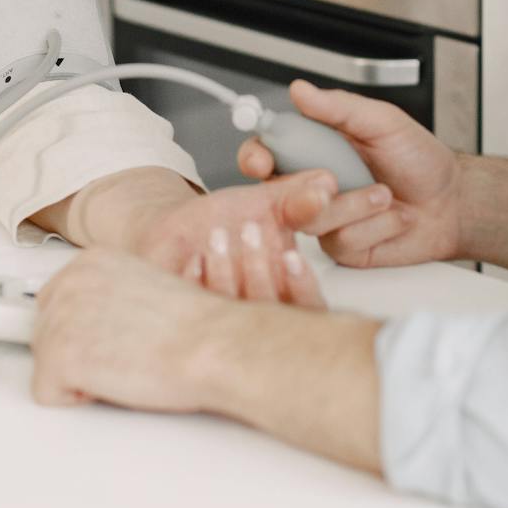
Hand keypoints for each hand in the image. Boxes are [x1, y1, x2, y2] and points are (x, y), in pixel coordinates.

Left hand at [31, 249, 237, 410]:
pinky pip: (46, 393)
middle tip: (123, 357)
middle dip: (79, 355)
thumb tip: (97, 321)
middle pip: (45, 334)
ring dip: (81, 377)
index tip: (108, 341)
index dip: (84, 333)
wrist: (214, 345)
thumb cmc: (197, 327)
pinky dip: (77, 400)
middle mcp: (69, 282)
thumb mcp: (145, 288)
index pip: (55, 304)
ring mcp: (60, 318)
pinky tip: (115, 384)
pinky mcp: (60, 357)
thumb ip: (110, 297)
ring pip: (45, 365)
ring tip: (125, 367)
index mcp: (90, 262)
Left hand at [129, 174, 332, 306]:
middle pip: (268, 313)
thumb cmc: (231, 220)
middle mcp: (259, 318)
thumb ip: (299, 200)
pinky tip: (193, 258)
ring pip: (229, 312)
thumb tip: (326, 185)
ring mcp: (221, 321)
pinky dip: (194, 281)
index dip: (302, 287)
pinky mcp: (187, 315)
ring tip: (218, 234)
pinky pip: (191, 308)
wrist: (181, 230)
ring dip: (225, 272)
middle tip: (250, 229)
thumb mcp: (269, 205)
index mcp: (288, 296)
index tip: (291, 256)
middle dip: (259, 270)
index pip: (309, 310)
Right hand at [237, 79, 462, 267]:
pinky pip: (342, 240)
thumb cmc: (419, 159)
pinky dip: (375, 226)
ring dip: (356, 205)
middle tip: (333, 180)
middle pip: (276, 193)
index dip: (255, 157)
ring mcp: (327, 218)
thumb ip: (339, 108)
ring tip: (386, 194)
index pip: (268, 152)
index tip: (259, 161)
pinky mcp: (343, 247)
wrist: (451, 202)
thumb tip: (300, 90)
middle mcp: (314, 185)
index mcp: (316, 149)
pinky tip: (393, 218)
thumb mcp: (382, 122)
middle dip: (303, 190)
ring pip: (312, 219)